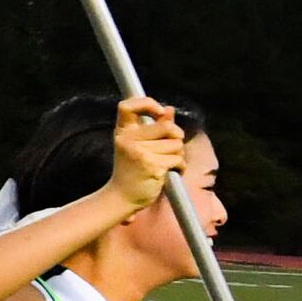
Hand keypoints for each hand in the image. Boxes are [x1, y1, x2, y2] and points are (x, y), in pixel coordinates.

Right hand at [106, 95, 186, 214]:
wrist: (122, 197)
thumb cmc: (131, 170)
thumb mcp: (137, 145)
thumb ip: (154, 126)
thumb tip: (169, 109)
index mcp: (123, 132)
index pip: (127, 106)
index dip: (147, 103)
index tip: (159, 112)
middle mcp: (128, 140)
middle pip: (167, 126)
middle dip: (176, 136)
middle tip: (171, 147)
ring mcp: (140, 153)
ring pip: (176, 144)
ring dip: (178, 155)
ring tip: (166, 164)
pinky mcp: (152, 166)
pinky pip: (178, 159)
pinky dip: (179, 167)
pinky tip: (170, 172)